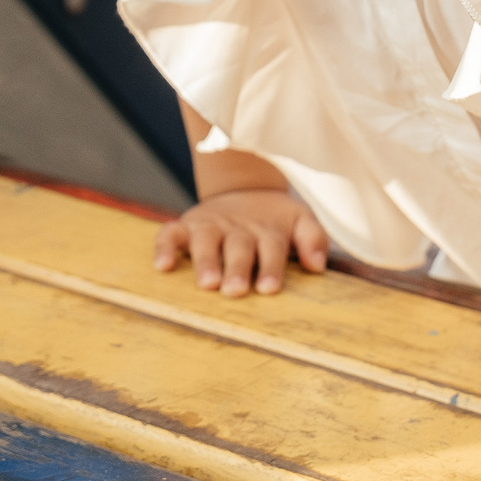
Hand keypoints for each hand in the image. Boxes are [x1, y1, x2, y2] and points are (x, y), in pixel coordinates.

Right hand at [152, 188, 329, 296]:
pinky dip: (163, 248)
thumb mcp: (299, 220)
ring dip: (205, 261)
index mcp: (267, 229)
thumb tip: (318, 265)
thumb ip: (313, 239)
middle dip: (237, 269)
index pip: (272, 248)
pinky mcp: (185, 226)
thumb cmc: (275, 219)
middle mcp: (237, 227)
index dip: (270, 267)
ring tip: (207, 284)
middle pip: (238, 247)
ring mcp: (210, 225)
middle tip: (236, 291)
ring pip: (205, 241)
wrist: (244, 190)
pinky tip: (162, 266)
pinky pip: (169, 234)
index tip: (269, 288)